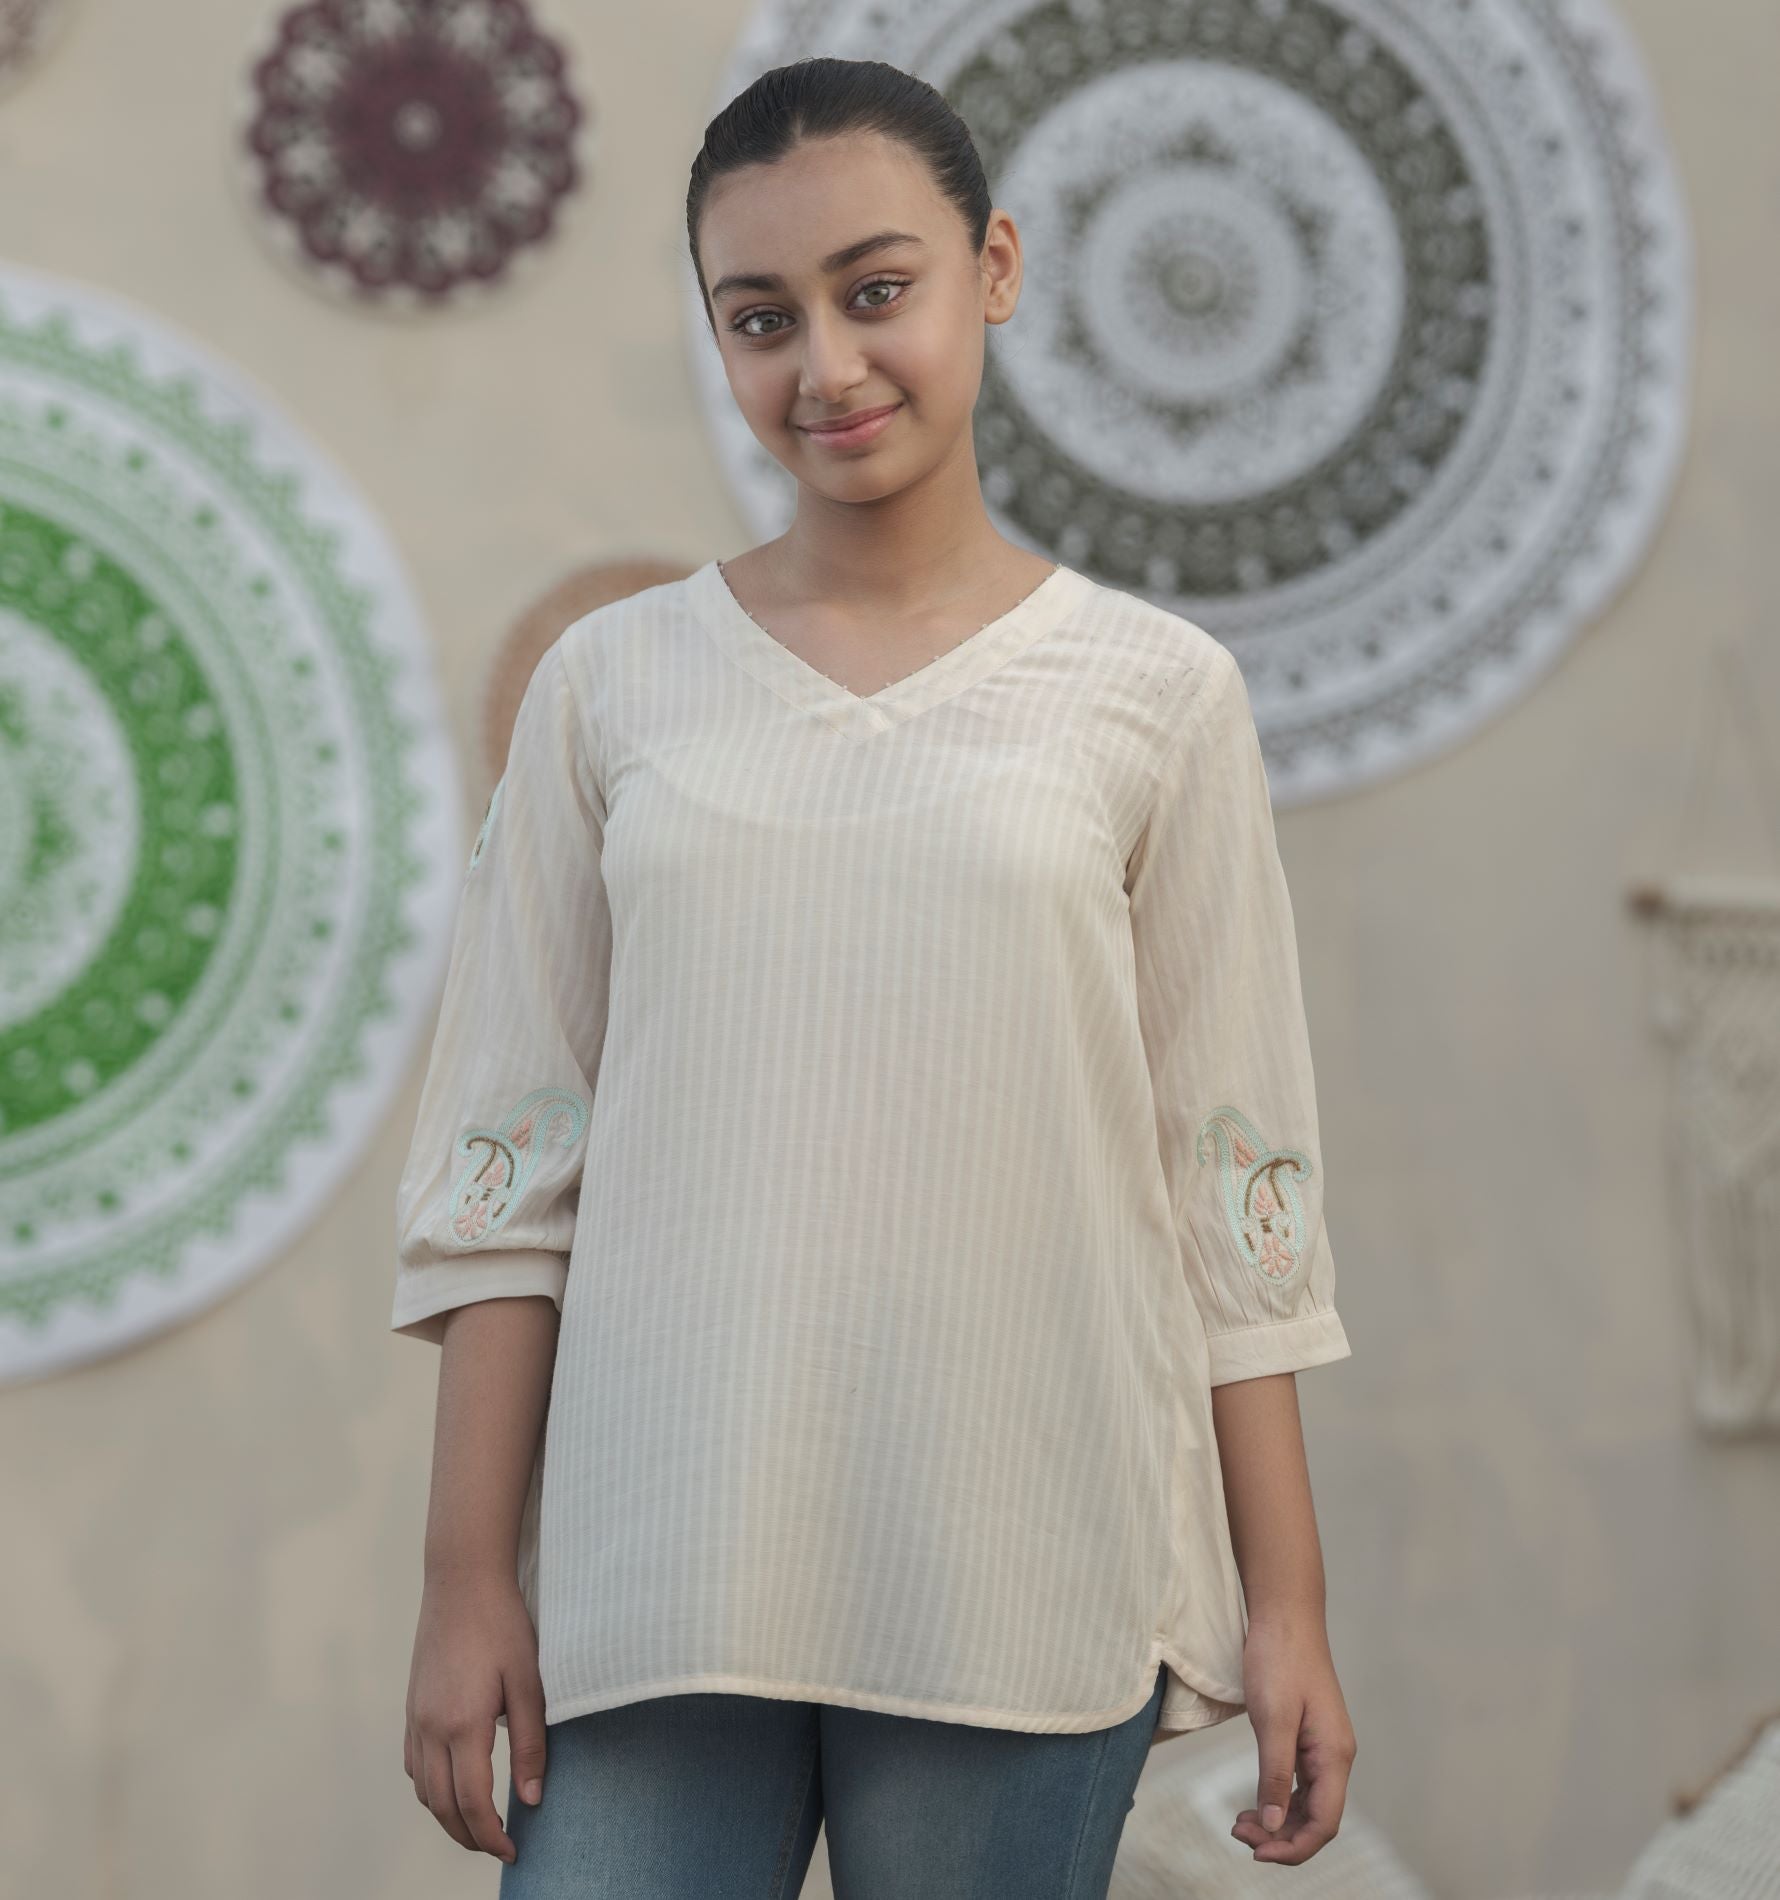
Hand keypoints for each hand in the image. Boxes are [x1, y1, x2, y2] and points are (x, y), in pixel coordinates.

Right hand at [404, 1569, 548, 1865]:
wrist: (462, 1580)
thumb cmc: (502, 1624)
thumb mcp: (528, 1681)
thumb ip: (531, 1742)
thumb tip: (533, 1798)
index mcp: (462, 1724)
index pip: (472, 1803)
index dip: (491, 1836)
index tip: (513, 1851)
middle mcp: (430, 1727)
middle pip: (441, 1806)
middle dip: (469, 1836)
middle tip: (498, 1847)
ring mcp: (416, 1717)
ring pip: (423, 1790)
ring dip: (447, 1816)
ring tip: (478, 1824)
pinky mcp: (412, 1705)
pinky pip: (413, 1764)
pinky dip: (430, 1788)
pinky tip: (452, 1785)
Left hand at [1229, 1611, 1356, 1862]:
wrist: (1284, 1615)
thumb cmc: (1279, 1659)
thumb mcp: (1272, 1719)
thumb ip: (1275, 1775)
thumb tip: (1274, 1826)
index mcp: (1334, 1756)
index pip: (1324, 1824)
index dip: (1293, 1848)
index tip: (1255, 1852)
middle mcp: (1335, 1756)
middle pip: (1317, 1819)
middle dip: (1280, 1836)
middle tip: (1237, 1831)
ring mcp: (1323, 1747)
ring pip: (1307, 1804)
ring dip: (1278, 1820)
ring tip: (1241, 1822)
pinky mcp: (1308, 1736)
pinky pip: (1300, 1783)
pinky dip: (1279, 1799)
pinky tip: (1256, 1802)